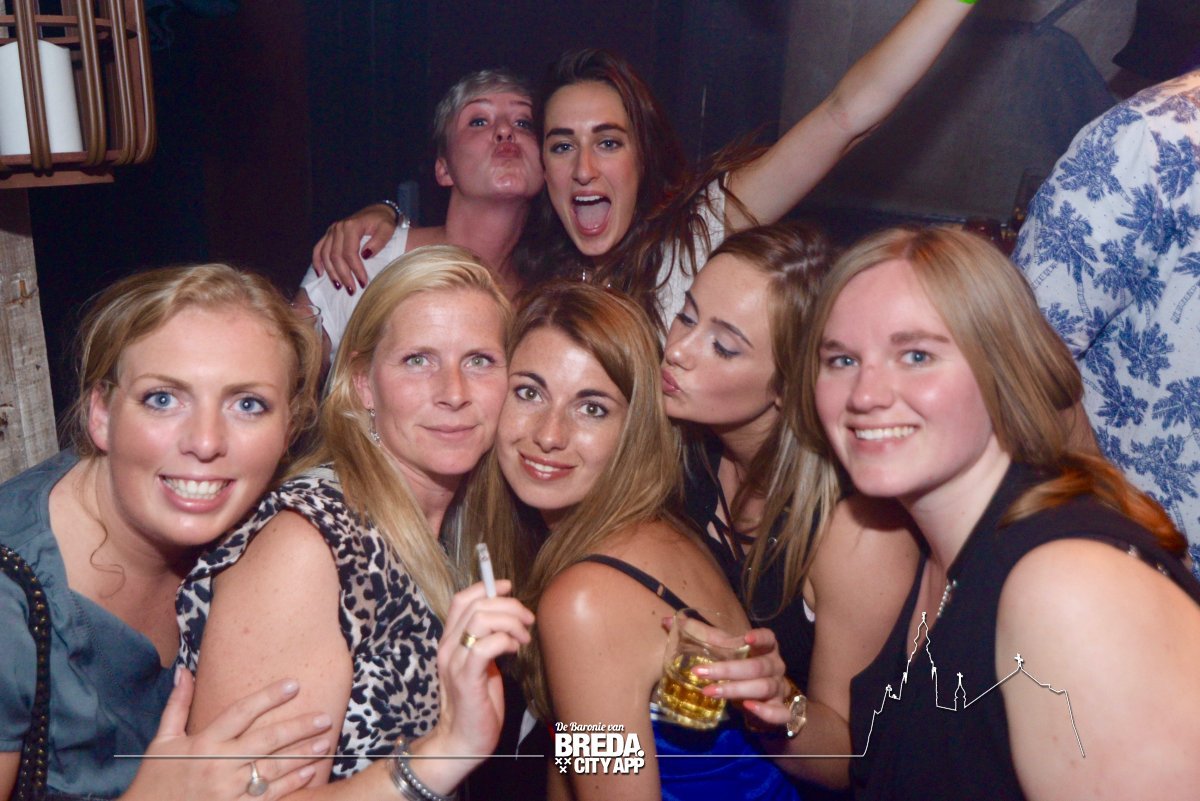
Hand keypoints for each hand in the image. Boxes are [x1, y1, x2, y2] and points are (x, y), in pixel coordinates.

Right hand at [121, 671, 331, 800]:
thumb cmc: (155, 779)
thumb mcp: (162, 741)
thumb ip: (178, 705)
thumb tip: (184, 671)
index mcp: (203, 743)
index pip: (241, 713)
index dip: (268, 697)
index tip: (294, 684)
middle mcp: (218, 765)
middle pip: (265, 741)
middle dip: (297, 727)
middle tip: (324, 717)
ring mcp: (227, 791)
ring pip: (272, 769)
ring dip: (301, 755)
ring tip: (324, 742)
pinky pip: (268, 796)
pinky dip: (291, 784)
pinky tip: (310, 772)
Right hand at [310, 204, 398, 293]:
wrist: (376, 211)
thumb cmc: (383, 221)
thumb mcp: (387, 229)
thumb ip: (379, 241)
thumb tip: (366, 255)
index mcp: (351, 226)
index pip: (350, 252)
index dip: (355, 270)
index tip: (363, 283)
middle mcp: (338, 228)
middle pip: (335, 256)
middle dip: (343, 275)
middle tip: (351, 290)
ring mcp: (331, 231)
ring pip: (325, 255)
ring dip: (331, 273)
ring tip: (339, 286)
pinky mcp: (328, 234)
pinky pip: (318, 249)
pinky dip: (317, 262)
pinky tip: (320, 274)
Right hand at [408, 579, 533, 793]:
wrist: (462, 740)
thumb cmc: (477, 703)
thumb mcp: (482, 664)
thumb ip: (488, 640)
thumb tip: (509, 617)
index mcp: (450, 640)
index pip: (462, 599)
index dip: (487, 587)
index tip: (509, 588)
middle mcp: (448, 647)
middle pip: (477, 605)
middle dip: (509, 606)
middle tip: (527, 621)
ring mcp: (454, 662)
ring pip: (481, 620)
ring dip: (509, 622)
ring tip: (522, 638)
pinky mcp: (466, 679)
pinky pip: (485, 646)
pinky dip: (504, 641)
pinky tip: (514, 650)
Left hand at [690, 627, 793, 729]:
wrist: (762, 703)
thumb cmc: (740, 669)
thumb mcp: (724, 652)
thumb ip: (700, 636)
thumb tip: (666, 621)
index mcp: (765, 648)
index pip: (769, 638)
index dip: (760, 638)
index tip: (746, 638)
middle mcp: (775, 667)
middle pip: (757, 666)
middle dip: (728, 669)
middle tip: (699, 672)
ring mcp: (779, 689)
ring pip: (764, 687)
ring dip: (735, 690)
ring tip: (709, 691)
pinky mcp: (781, 710)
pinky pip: (779, 712)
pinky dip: (766, 711)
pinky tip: (748, 708)